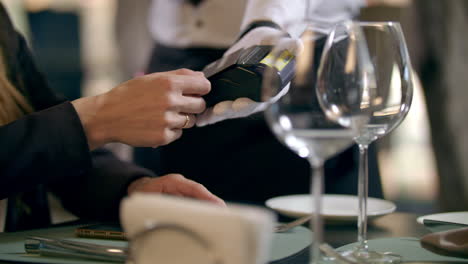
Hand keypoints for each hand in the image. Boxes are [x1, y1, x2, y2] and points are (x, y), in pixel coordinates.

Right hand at [72, 69, 209, 149]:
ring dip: (182, 119)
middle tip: (178, 105)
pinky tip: (156, 124)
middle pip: (200, 105)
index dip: (202, 88)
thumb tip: (202, 77)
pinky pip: (179, 133)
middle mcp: (170, 101)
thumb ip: (179, 75)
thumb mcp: (153, 78)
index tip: (197, 91)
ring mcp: (167, 121)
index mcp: (169, 83)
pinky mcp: (163, 137)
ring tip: (163, 115)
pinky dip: (171, 130)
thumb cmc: (130, 95)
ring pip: (191, 121)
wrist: (107, 116)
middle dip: (193, 105)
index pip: (203, 85)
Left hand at [127, 174, 225, 206]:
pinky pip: (196, 201)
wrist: (139, 188)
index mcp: (173, 181)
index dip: (207, 196)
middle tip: (224, 211)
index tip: (217, 204)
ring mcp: (184, 189)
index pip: (194, 188)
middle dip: (213, 202)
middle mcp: (181, 184)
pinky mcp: (185, 195)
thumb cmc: (143, 192)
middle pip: (201, 192)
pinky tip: (210, 216)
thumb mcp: (147, 198)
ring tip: (221, 215)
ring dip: (210, 206)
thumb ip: (159, 204)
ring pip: (200, 197)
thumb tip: (170, 213)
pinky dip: (203, 208)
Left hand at [197, 28, 300, 126]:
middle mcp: (261, 97)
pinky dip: (212, 113)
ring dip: (218, 115)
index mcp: (275, 88)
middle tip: (218, 110)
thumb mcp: (281, 41)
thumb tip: (297, 46)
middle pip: (246, 108)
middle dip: (231, 111)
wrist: (260, 40)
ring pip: (232, 110)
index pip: (265, 99)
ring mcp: (247, 97)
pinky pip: (223, 107)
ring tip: (204, 118)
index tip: (241, 103)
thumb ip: (288, 46)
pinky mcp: (234, 95)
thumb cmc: (273, 41)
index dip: (253, 103)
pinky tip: (201, 118)